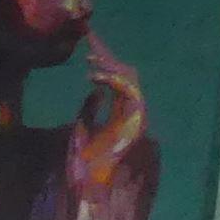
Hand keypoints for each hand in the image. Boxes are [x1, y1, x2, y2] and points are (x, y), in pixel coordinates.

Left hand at [70, 32, 148, 192]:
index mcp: (120, 112)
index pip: (114, 79)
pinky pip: (129, 92)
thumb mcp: (82, 127)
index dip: (103, 60)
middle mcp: (131, 111)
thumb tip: (94, 91)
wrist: (90, 182)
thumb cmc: (85, 161)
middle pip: (125, 73)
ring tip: (90, 59)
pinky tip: (94, 77)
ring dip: (109, 66)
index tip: (88, 43)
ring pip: (129, 79)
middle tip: (89, 38)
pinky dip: (112, 81)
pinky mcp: (137, 120)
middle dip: (107, 55)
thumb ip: (90, 109)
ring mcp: (136, 115)